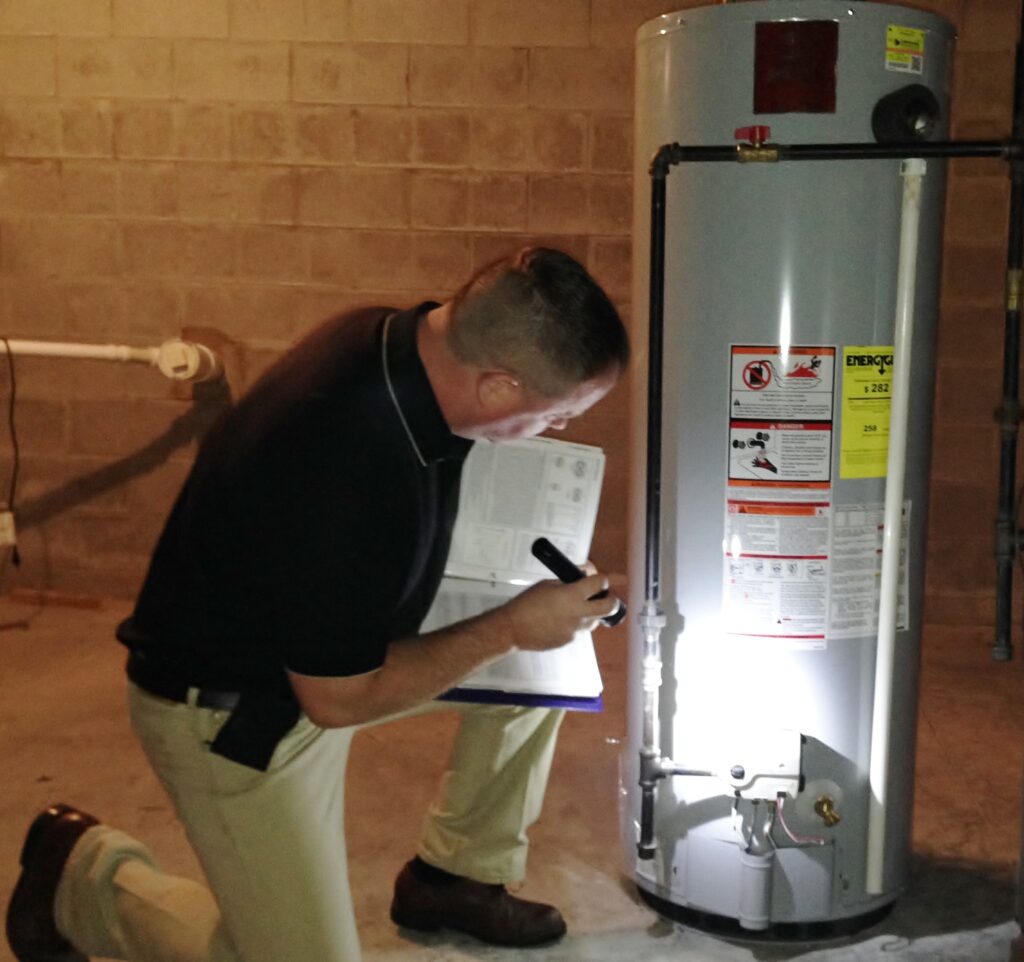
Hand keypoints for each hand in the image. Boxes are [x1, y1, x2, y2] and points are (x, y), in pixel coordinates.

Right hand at [501, 573, 617, 650]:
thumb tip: (582, 576)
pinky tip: (560, 621)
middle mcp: (580, 613)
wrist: (514, 629)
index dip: (602, 579)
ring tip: (578, 610)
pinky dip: (575, 624)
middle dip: (612, 600)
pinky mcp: (569, 640)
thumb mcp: (547, 584)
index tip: (598, 579)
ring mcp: (576, 630)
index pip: (600, 583)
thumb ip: (567, 581)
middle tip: (605, 597)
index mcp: (573, 595)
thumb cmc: (527, 602)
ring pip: (595, 621)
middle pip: (610, 607)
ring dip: (592, 614)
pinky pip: (579, 631)